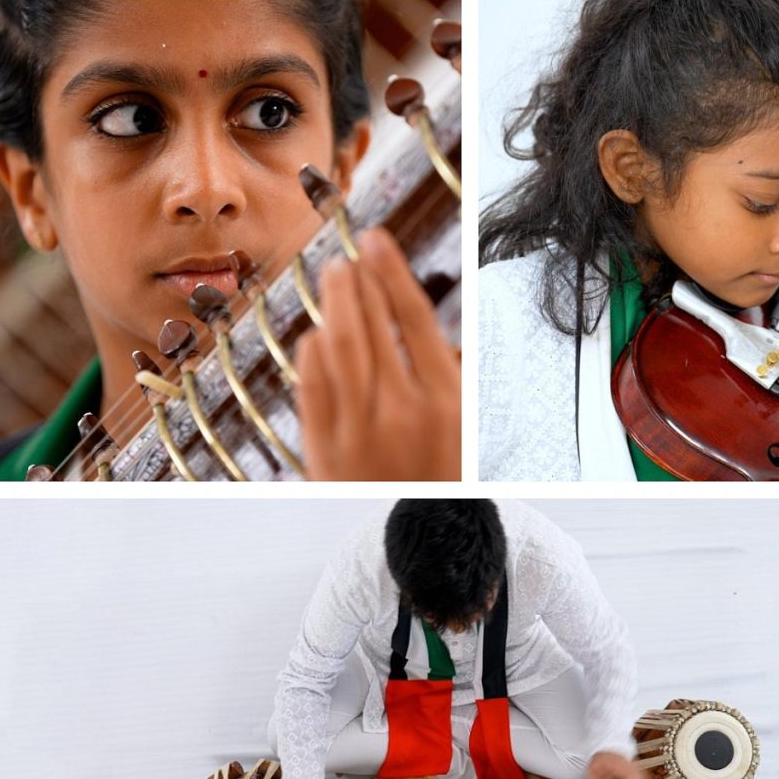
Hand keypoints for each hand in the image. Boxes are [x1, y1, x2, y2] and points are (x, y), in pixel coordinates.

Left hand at [294, 227, 460, 480]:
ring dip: (332, 303)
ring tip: (333, 278)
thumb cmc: (447, 480)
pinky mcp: (324, 447)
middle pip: (370, 322)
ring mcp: (357, 428)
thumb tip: (430, 323)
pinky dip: (311, 350)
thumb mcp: (467, 426)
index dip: (390, 270)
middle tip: (349, 254)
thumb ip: (450, 374)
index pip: (412, 315)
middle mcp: (400, 409)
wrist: (424, 539)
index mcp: (444, 400)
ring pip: (337, 344)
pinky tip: (315, 333)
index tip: (376, 240)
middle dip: (356, 279)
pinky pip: (311, 383)